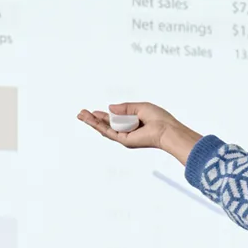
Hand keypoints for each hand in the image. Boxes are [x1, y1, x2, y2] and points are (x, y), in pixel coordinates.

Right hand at [77, 101, 199, 163]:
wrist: (166, 130)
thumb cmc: (159, 119)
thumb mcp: (141, 107)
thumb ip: (125, 107)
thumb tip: (110, 107)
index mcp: (132, 123)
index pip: (115, 119)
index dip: (104, 115)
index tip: (95, 111)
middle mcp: (127, 131)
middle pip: (106, 125)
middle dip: (93, 119)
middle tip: (81, 113)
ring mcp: (125, 136)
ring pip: (104, 129)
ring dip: (91, 122)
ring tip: (80, 115)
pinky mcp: (124, 140)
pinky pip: (108, 131)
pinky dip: (98, 125)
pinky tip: (90, 119)